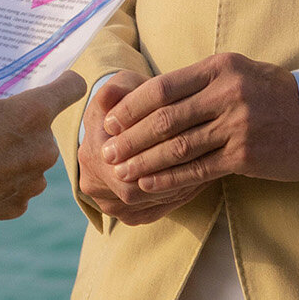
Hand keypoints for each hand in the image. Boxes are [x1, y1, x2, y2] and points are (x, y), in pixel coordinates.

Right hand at [0, 70, 86, 236]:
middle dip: (21, 130)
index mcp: (33, 113)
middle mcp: (42, 148)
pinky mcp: (20, 205)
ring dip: (13, 158)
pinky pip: (18, 186)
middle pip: (42, 131)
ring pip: (30, 161)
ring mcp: (34, 180)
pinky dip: (3, 182)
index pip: (71, 88)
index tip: (62, 82)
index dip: (66, 82)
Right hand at [76, 72, 212, 224]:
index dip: (159, 154)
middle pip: (135, 189)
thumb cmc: (129, 101)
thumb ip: (119, 89)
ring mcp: (105, 201)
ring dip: (176, 188)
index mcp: (92, 148)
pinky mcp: (122, 213)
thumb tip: (109, 96)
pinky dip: (173, 199)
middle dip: (172, 176)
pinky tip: (196, 184)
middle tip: (206, 163)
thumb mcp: (125, 86)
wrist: (121, 125)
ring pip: (146, 203)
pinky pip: (150, 213)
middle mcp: (92, 179)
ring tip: (206, 171)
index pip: (127, 161)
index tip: (191, 141)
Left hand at [99, 53, 298, 199]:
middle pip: (165, 119)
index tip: (111, 121)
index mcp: (220, 68)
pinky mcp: (246, 156)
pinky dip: (170, 178)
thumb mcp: (238, 73)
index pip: (163, 87)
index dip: (132, 106)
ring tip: (121, 171)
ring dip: (144, 161)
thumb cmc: (272, 95)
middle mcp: (227, 94)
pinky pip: (198, 170)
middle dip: (130, 138)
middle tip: (106, 151)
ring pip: (178, 147)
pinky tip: (149, 183)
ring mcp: (237, 125)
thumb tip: (147, 96)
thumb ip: (198, 83)